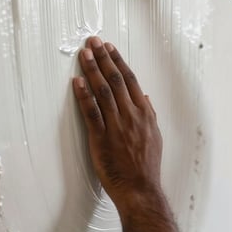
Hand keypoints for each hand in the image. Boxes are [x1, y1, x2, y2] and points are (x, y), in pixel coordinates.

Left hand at [72, 36, 162, 215]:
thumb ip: (149, 115)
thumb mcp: (154, 136)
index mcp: (144, 113)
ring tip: (85, 54)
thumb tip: (144, 98)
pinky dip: (83, 96)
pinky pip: (91, 113)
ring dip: (93, 70)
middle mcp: (131, 115)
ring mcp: (116, 126)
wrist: (141, 189)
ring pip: (104, 91)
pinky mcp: (101, 138)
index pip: (131, 80)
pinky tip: (76, 82)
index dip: (118, 61)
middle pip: (116, 80)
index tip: (109, 48)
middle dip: (103, 58)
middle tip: (93, 42)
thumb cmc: (147, 166)